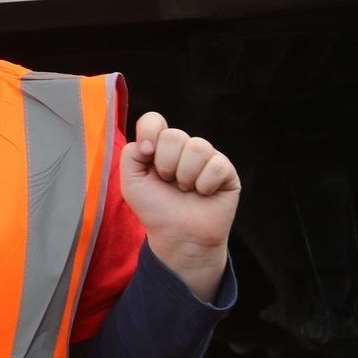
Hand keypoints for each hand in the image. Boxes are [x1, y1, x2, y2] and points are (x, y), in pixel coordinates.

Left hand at [119, 112, 239, 282]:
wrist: (178, 237)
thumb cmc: (155, 209)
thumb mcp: (131, 183)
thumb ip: (130, 155)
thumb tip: (150, 141)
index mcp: (160, 147)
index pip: (154, 120)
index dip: (149, 132)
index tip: (147, 154)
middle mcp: (184, 148)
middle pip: (174, 135)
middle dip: (166, 163)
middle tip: (168, 182)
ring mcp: (207, 158)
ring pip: (198, 147)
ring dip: (185, 175)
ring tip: (185, 190)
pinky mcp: (226, 171)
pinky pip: (217, 165)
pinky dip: (205, 184)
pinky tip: (203, 194)